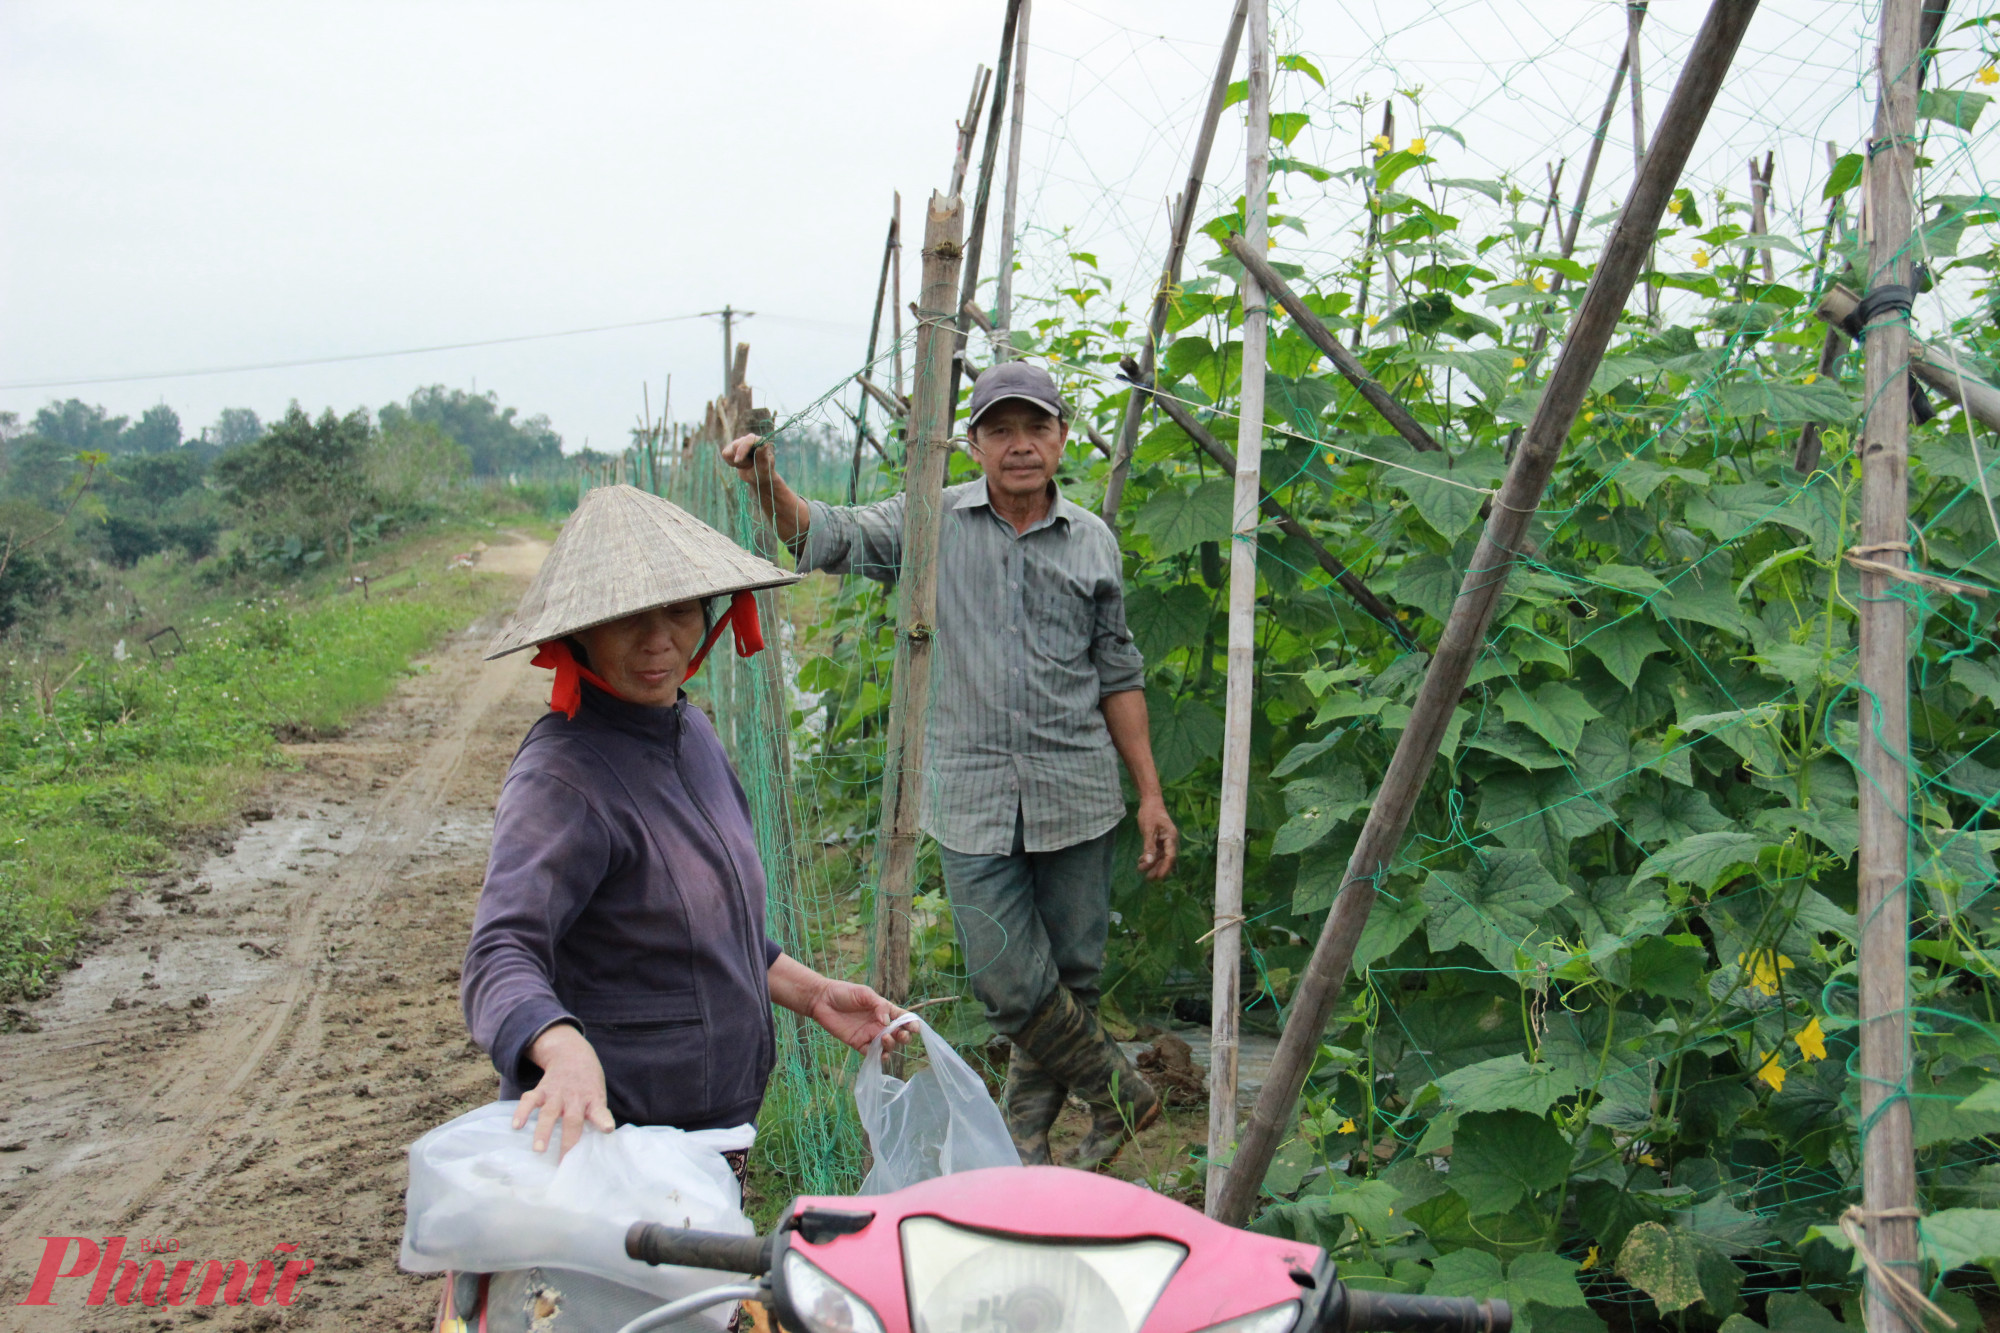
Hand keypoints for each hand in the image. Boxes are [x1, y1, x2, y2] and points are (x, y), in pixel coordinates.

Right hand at [515, 1023, 613, 1155]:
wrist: (572, 1054)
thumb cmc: (587, 1083)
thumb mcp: (598, 1095)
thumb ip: (595, 1115)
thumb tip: (596, 1141)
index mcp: (592, 1100)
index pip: (600, 1112)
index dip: (604, 1121)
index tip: (607, 1129)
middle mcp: (575, 1098)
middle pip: (572, 1120)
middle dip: (567, 1140)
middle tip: (563, 1160)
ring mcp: (557, 1094)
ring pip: (549, 1113)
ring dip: (543, 1131)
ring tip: (538, 1149)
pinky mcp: (542, 1090)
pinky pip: (530, 1100)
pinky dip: (522, 1112)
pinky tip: (516, 1125)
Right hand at [720, 433, 773, 485]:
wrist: (757, 477)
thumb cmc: (763, 473)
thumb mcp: (764, 467)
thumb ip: (763, 457)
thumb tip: (764, 444)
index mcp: (760, 441)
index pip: (749, 440)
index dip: (742, 449)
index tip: (738, 461)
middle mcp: (750, 438)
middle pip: (736, 445)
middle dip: (740, 459)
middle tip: (748, 466)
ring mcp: (740, 442)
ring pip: (730, 450)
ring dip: (737, 462)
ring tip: (746, 465)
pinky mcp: (732, 447)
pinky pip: (725, 454)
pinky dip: (731, 462)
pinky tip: (740, 464)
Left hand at [807, 979, 911, 1052]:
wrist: (822, 1000)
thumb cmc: (844, 992)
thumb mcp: (864, 993)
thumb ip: (878, 1006)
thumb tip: (887, 1022)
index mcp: (884, 1010)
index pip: (903, 1018)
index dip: (911, 1024)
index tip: (915, 1028)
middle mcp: (879, 1024)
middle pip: (898, 1034)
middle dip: (904, 1036)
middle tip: (900, 1034)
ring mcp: (869, 1035)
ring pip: (887, 1046)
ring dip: (891, 1045)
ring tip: (884, 1038)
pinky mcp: (858, 1044)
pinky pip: (872, 1054)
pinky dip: (879, 1057)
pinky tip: (880, 1054)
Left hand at [1136, 797, 1178, 880]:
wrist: (1150, 802)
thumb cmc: (1150, 814)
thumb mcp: (1148, 830)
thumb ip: (1149, 847)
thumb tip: (1148, 862)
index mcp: (1171, 838)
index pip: (1170, 857)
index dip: (1165, 868)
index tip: (1158, 877)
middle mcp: (1170, 841)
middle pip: (1166, 859)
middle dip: (1157, 869)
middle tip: (1148, 879)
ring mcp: (1164, 840)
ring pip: (1160, 856)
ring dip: (1152, 864)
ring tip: (1140, 870)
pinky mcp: (1158, 839)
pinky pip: (1156, 851)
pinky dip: (1149, 857)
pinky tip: (1140, 861)